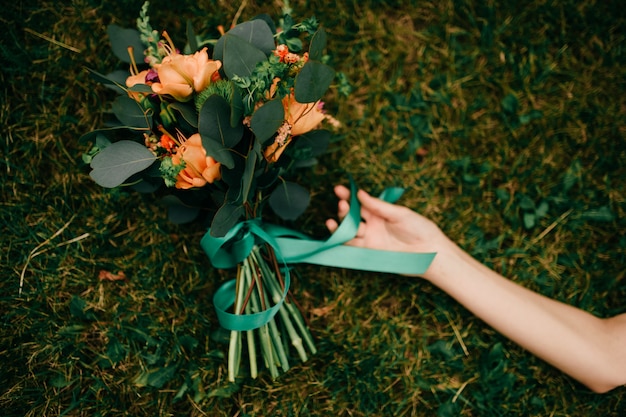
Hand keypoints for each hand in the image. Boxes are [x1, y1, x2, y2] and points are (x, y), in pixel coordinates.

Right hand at [325, 185, 446, 254]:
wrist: (429, 252)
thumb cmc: (419, 229)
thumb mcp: (400, 213)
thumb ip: (378, 206)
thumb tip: (360, 194)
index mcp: (380, 212)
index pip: (360, 202)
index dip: (348, 196)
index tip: (339, 189)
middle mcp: (373, 225)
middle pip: (352, 216)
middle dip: (344, 210)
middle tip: (343, 205)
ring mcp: (370, 239)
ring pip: (349, 232)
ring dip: (339, 227)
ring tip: (332, 222)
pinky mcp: (370, 252)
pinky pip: (352, 247)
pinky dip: (342, 242)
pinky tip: (335, 236)